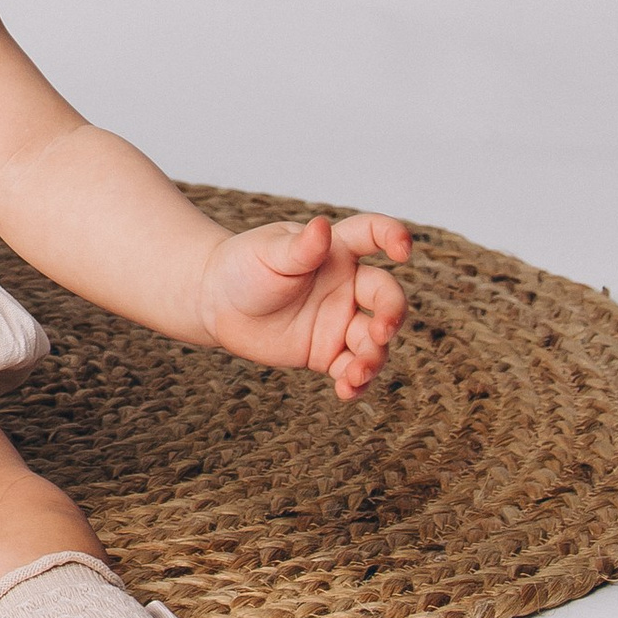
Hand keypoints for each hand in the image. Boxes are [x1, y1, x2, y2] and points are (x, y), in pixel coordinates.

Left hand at [198, 214, 412, 399]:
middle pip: (386, 297)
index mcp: (336, 251)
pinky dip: (355, 383)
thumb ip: (299, 246)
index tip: (403, 250)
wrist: (214, 301)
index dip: (394, 236)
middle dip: (392, 314)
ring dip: (373, 357)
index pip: (372, 235)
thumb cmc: (242, 265)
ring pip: (374, 340)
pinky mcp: (327, 353)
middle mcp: (346, 286)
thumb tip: (321, 226)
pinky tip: (345, 391)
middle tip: (380, 330)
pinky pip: (351, 369)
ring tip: (355, 372)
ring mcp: (339, 321)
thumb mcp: (267, 253)